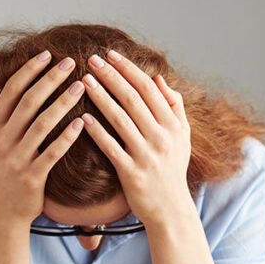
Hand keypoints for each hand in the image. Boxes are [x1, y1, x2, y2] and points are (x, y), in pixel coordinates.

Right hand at [0, 51, 85, 225]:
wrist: (2, 211)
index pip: (10, 90)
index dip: (29, 70)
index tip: (47, 54)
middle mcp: (0, 141)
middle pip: (28, 102)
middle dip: (50, 79)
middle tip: (71, 62)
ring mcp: (15, 160)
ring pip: (41, 124)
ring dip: (62, 102)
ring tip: (81, 86)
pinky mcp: (31, 177)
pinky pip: (52, 153)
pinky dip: (66, 137)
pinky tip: (81, 122)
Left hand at [79, 50, 193, 227]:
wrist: (170, 209)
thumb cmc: (172, 169)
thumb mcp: (182, 136)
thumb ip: (174, 106)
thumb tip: (158, 78)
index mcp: (173, 125)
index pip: (149, 88)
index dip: (128, 69)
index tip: (110, 54)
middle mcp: (162, 137)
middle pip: (133, 99)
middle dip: (111, 76)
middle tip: (91, 59)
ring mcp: (147, 156)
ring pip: (121, 120)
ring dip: (101, 98)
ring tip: (83, 81)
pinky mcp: (132, 174)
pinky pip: (111, 148)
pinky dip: (97, 132)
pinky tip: (82, 118)